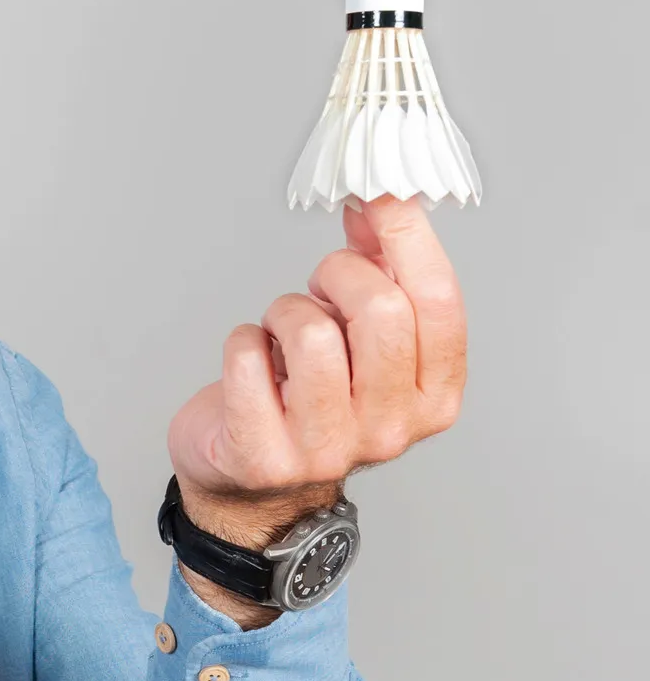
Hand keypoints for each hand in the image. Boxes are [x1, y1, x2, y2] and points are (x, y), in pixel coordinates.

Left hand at [168, 195, 467, 544]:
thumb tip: (380, 195)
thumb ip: (384, 266)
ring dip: (285, 312)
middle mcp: (391, 429)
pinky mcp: (264, 455)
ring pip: (311, 332)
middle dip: (338, 275)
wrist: (254, 485)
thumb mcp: (365, 335)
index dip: (407, 235)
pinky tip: (250, 363)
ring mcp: (328, 450)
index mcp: (435, 396)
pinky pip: (247, 357)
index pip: (439, 300)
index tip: (377, 194)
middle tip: (318, 287)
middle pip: (379, 310)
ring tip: (281, 335)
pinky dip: (241, 342)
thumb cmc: (314, 399)